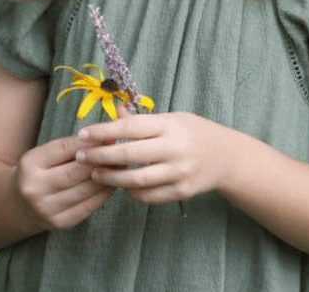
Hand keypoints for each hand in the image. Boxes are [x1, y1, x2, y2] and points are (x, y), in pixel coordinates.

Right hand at [14, 134, 114, 230]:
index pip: (64, 148)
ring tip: (120, 165)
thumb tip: (103, 138)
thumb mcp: (45, 154)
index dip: (89, 142)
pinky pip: (87, 206)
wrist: (19, 204)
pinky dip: (103, 194)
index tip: (109, 136)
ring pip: (85, 190)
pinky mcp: (60, 223)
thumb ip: (69, 146)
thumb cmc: (39, 171)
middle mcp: (34, 188)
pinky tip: (113, 183)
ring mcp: (46, 209)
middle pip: (76, 172)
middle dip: (101, 160)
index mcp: (30, 164)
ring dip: (106, 177)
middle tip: (120, 151)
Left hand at [74, 111, 233, 204]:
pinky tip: (121, 186)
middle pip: (130, 155)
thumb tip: (113, 112)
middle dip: (101, 156)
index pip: (131, 128)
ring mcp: (178, 173)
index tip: (83, 134)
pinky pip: (148, 196)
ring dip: (111, 178)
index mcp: (170, 126)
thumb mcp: (172, 118)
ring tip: (95, 172)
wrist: (226, 156)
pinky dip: (131, 192)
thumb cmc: (194, 131)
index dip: (104, 131)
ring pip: (136, 180)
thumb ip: (142, 120)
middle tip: (81, 156)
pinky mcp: (181, 192)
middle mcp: (174, 149)